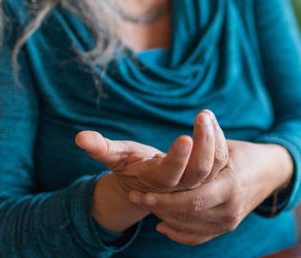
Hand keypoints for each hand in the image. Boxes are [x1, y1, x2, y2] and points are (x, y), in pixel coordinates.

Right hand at [75, 109, 228, 194]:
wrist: (147, 182)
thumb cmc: (128, 165)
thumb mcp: (113, 157)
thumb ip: (99, 148)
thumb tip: (79, 137)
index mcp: (157, 182)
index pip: (171, 174)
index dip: (179, 158)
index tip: (185, 136)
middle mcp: (181, 185)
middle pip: (200, 171)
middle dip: (204, 144)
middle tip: (202, 117)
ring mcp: (197, 181)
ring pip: (214, 165)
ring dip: (213, 139)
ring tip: (205, 115)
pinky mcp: (208, 173)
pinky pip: (221, 158)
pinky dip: (218, 138)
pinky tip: (210, 120)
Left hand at [128, 140, 293, 244]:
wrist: (272, 173)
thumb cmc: (244, 154)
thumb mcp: (227, 145)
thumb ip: (209, 140)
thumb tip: (198, 118)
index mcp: (231, 186)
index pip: (192, 200)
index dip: (164, 199)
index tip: (141, 191)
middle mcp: (230, 209)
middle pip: (187, 216)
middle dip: (158, 208)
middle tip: (136, 197)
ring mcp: (229, 222)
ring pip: (189, 228)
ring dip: (165, 218)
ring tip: (146, 204)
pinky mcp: (227, 227)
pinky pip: (198, 237)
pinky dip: (178, 233)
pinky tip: (161, 225)